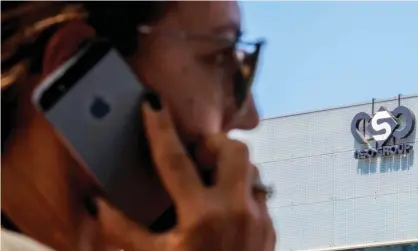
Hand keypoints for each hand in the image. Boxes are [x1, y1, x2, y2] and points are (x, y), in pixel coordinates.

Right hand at [94, 97, 275, 250]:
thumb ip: (122, 230)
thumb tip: (98, 204)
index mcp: (201, 216)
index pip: (174, 160)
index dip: (159, 128)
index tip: (152, 104)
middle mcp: (236, 211)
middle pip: (234, 150)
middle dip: (215, 143)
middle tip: (197, 155)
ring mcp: (259, 219)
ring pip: (252, 170)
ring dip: (230, 169)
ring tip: (211, 183)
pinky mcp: (270, 228)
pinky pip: (257, 194)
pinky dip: (240, 193)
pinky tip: (225, 212)